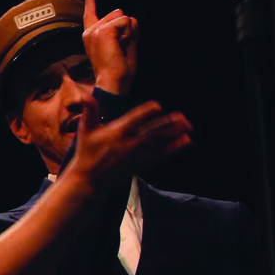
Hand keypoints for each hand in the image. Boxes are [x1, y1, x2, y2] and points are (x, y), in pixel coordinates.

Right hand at [63, 99, 191, 188]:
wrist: (88, 180)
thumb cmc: (86, 153)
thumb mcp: (85, 131)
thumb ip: (89, 111)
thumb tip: (86, 94)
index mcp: (115, 133)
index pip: (133, 120)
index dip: (146, 112)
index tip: (158, 106)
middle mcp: (127, 145)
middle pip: (151, 132)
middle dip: (168, 125)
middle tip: (183, 117)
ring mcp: (135, 156)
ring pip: (158, 144)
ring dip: (175, 135)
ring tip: (189, 127)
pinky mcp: (140, 165)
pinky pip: (159, 155)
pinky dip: (173, 148)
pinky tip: (185, 142)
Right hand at [83, 0, 137, 96]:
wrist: (113, 82)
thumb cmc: (119, 70)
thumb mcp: (124, 45)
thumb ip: (124, 30)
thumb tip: (127, 16)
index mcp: (91, 36)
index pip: (91, 13)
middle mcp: (89, 32)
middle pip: (118, 12)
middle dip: (126, 28)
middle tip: (119, 49)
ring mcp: (95, 31)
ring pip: (123, 16)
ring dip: (128, 32)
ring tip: (119, 49)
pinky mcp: (103, 31)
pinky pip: (126, 21)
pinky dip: (128, 33)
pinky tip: (119, 46)